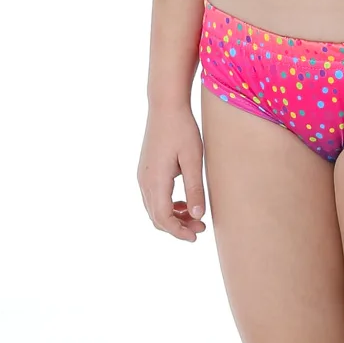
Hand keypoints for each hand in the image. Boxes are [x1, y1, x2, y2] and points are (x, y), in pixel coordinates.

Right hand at [138, 104, 208, 241]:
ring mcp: (143, 176)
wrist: (165, 106)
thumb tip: (197, 215)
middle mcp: (145, 181)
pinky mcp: (146, 170)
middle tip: (200, 228)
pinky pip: (153, 197)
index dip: (179, 231)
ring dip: (172, 217)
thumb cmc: (182, 129)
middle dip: (177, 227)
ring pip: (154, 208)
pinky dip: (167, 206)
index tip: (196, 236)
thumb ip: (195, 188)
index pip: (163, 217)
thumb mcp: (193, 159)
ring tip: (194, 217)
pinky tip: (184, 203)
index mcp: (156, 180)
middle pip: (156, 217)